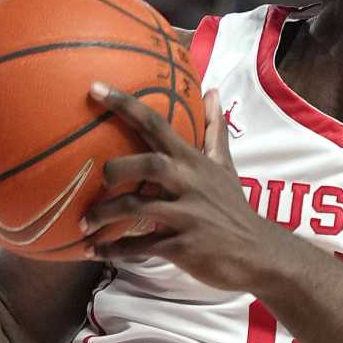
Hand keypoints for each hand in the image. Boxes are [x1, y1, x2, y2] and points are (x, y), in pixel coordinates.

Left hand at [79, 85, 269, 286]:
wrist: (258, 254)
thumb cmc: (234, 208)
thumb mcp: (225, 166)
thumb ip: (214, 130)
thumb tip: (212, 92)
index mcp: (194, 162)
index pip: (157, 124)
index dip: (125, 104)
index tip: (94, 88)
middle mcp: (190, 184)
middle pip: (148, 164)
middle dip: (117, 169)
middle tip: (99, 180)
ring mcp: (187, 217)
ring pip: (137, 208)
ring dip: (105, 214)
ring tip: (84, 223)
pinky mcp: (184, 247)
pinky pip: (140, 246)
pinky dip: (114, 250)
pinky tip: (94, 252)